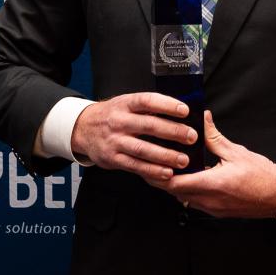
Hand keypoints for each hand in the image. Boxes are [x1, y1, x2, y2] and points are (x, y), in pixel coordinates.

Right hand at [71, 93, 196, 182]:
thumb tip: (180, 111)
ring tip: (183, 160)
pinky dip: (152, 171)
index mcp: (125, 104)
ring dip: (165, 155)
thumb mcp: (126, 104)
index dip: (167, 105)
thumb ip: (148, 108)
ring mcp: (115, 141)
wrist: (83, 128)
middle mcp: (119, 121)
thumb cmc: (113, 115)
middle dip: (173, 132)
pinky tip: (167, 173)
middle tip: (191, 137)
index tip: (185, 110)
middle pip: (149, 125)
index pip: (147, 101)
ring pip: (143, 149)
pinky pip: (135, 166)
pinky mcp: (112, 158)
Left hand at [160, 110, 275, 217]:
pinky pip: (194, 202)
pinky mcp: (217, 212)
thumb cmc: (262, 175)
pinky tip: (189, 178)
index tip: (153, 161)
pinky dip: (187, 191)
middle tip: (156, 161)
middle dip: (163, 178)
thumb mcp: (236, 152)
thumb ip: (214, 137)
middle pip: (175, 192)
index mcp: (213, 184)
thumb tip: (203, 119)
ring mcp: (212, 209)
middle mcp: (209, 201)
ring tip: (170, 167)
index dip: (159, 174)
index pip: (175, 183)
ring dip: (175, 185)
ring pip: (183, 198)